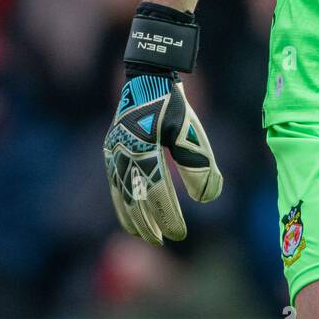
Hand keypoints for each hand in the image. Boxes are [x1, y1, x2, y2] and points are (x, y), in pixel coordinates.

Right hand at [103, 3, 221, 244]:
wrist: (147, 76)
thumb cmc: (172, 104)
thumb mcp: (190, 132)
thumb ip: (199, 166)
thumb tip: (207, 199)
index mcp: (143, 150)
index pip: (157, 194)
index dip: (167, 217)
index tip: (180, 235)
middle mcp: (122, 154)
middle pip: (134, 200)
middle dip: (147, 223)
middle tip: (162, 242)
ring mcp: (113, 153)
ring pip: (120, 195)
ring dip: (132, 218)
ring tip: (144, 235)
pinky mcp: (111, 150)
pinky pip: (115, 184)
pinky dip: (122, 202)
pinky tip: (131, 213)